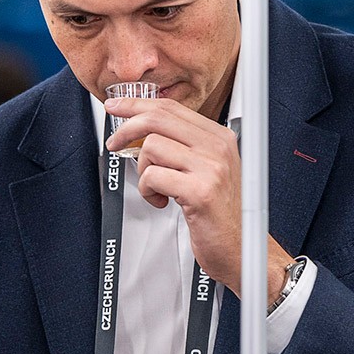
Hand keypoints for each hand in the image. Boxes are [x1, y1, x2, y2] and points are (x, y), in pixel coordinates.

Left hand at [104, 96, 295, 306]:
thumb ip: (182, 147)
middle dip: (126, 129)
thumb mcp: (206, 170)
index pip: (171, 108)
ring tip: (156, 188)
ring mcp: (211, 168)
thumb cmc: (219, 213)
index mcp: (219, 137)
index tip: (117, 107)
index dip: (137, 105)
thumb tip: (142, 129)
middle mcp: (218, 147)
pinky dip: (148, 191)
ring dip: (143, 172)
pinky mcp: (200, 191)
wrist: (239, 248)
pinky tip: (162, 201)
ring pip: (152, 147)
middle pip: (158, 119)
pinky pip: (153, 177)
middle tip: (114, 144)